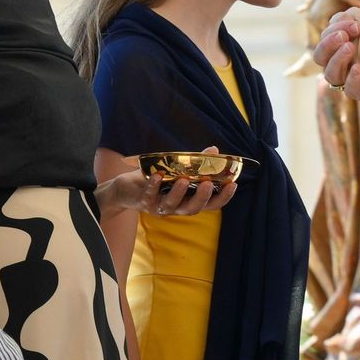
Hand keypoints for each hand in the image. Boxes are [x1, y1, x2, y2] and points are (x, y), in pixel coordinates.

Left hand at [97, 146, 238, 216]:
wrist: (127, 188)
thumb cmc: (157, 178)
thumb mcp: (177, 170)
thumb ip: (196, 163)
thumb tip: (214, 150)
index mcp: (187, 201)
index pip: (210, 205)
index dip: (222, 197)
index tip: (233, 184)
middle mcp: (176, 208)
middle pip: (192, 209)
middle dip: (201, 197)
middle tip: (208, 183)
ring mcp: (159, 207)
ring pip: (171, 205)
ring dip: (178, 193)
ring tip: (184, 180)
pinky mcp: (143, 202)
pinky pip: (149, 196)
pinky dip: (153, 186)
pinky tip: (158, 176)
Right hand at [313, 14, 359, 94]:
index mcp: (348, 39)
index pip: (330, 32)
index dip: (337, 26)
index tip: (356, 22)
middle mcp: (345, 59)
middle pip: (320, 54)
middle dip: (329, 42)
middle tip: (347, 34)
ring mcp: (352, 76)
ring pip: (329, 73)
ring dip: (335, 59)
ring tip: (350, 48)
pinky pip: (349, 90)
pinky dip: (351, 79)